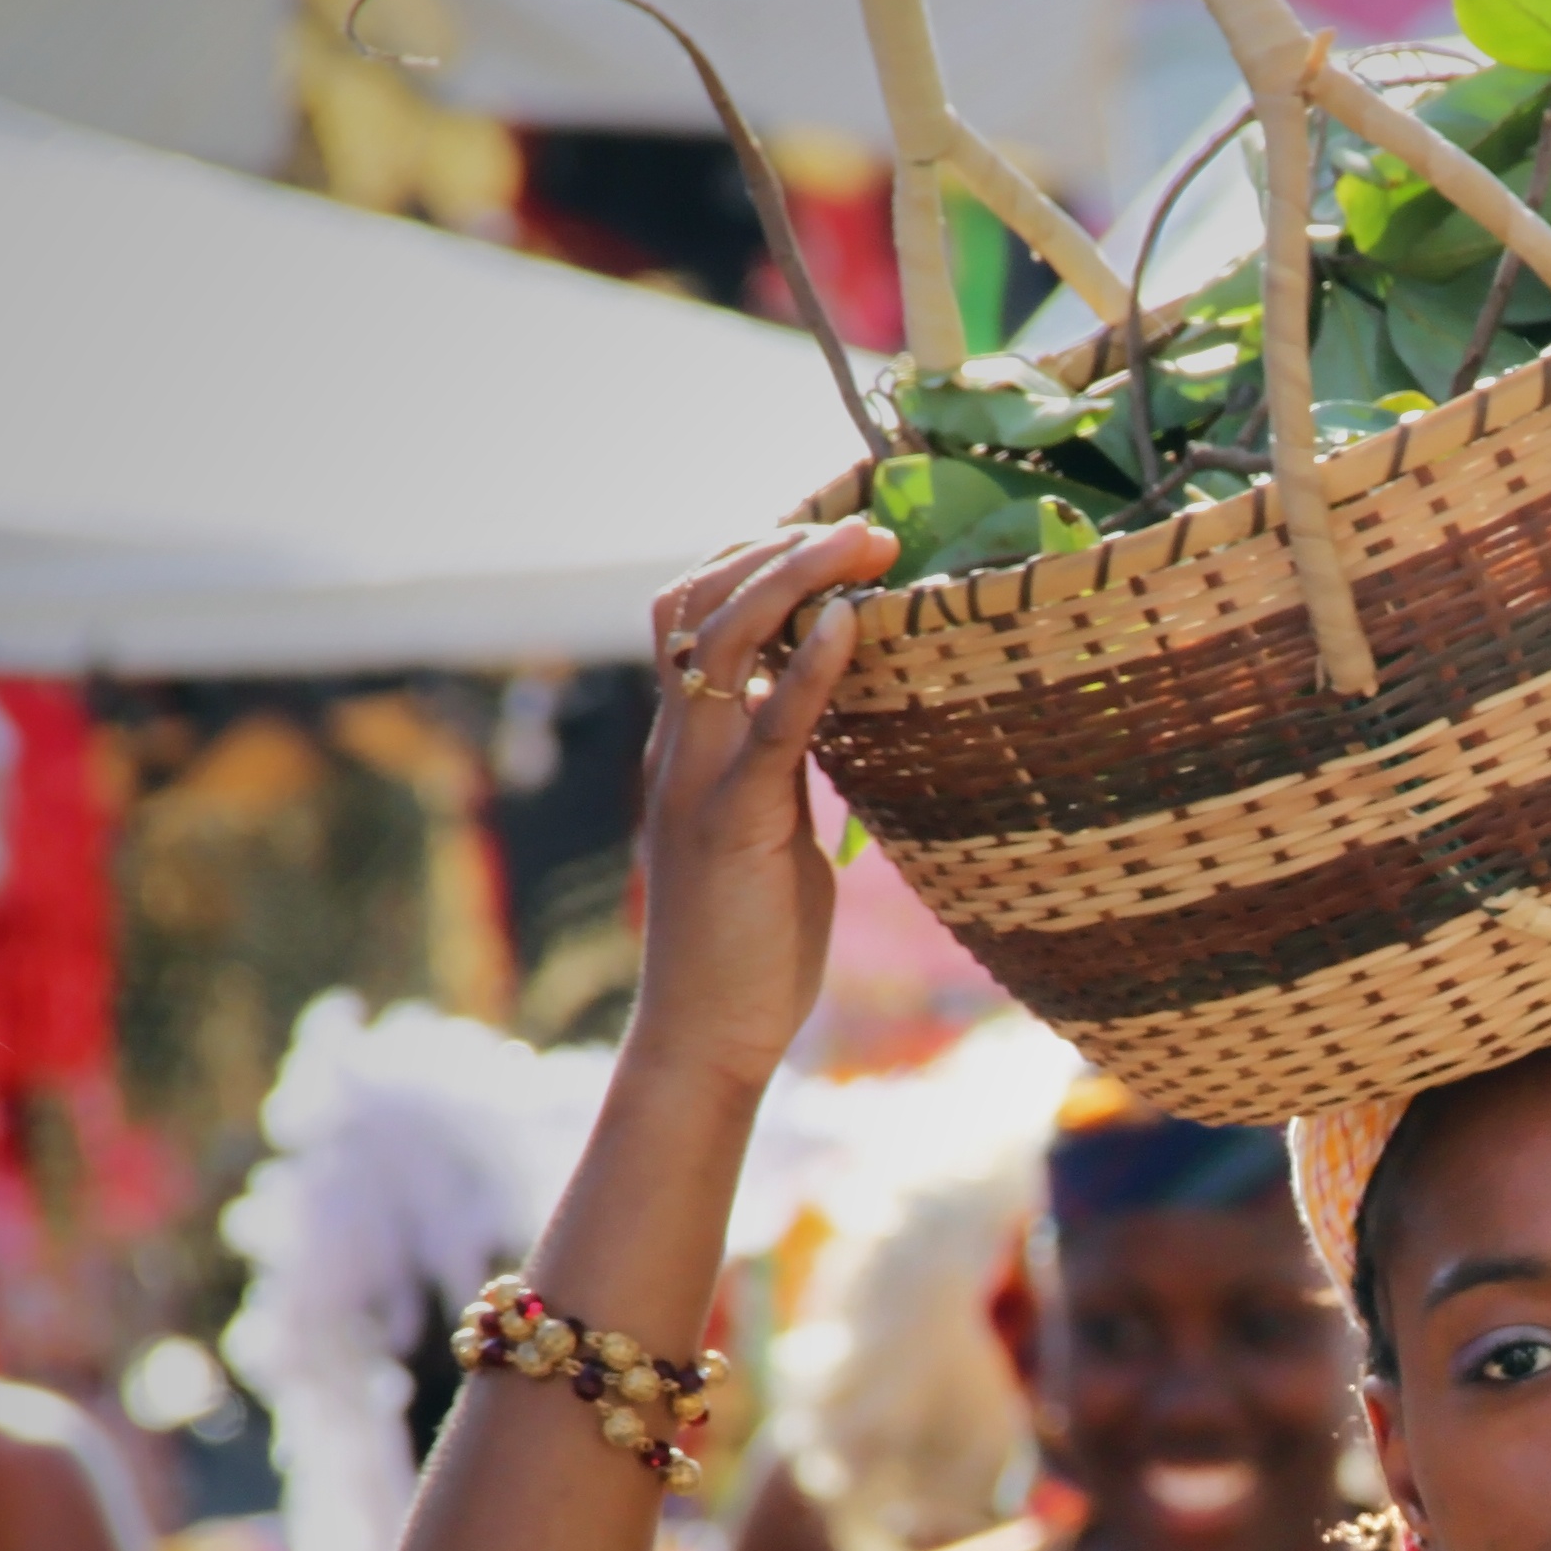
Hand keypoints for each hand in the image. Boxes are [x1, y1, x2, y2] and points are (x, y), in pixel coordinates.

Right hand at [619, 518, 900, 1097]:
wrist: (708, 1031)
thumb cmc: (752, 937)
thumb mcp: (774, 823)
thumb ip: (789, 759)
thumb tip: (840, 704)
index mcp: (691, 738)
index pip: (701, 608)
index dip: (760, 551)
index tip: (839, 518)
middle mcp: (681, 743)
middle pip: (703, 598)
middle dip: (782, 543)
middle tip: (869, 519)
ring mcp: (699, 778)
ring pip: (723, 640)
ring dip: (795, 578)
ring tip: (867, 546)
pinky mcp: (731, 824)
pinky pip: (767, 729)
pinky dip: (807, 670)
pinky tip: (850, 625)